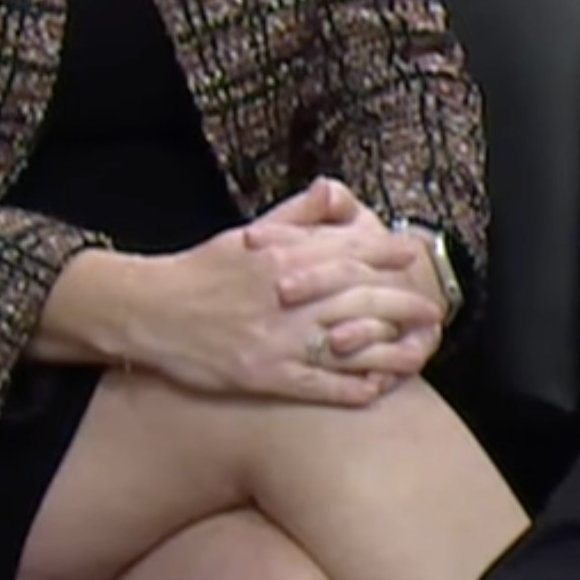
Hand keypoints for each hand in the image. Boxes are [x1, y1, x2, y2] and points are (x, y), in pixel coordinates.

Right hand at [123, 214, 442, 405]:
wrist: (147, 311)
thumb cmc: (202, 271)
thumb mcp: (249, 233)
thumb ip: (297, 215)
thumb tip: (335, 190)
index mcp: (282, 255)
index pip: (348, 251)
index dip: (386, 254)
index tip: (412, 256)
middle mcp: (286, 295)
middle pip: (362, 298)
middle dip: (404, 305)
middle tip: (431, 311)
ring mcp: (277, 338)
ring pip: (349, 343)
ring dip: (391, 349)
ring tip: (419, 351)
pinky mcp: (264, 375)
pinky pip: (320, 384)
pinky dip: (353, 387)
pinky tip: (378, 388)